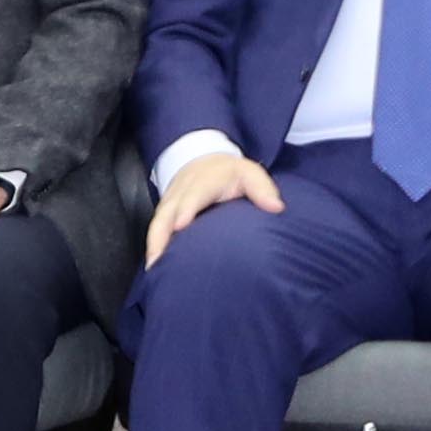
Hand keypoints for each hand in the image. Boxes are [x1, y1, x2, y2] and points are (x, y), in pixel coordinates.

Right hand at [145, 147, 282, 255]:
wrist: (206, 161)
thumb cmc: (230, 174)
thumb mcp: (250, 173)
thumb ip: (262, 189)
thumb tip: (276, 207)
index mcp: (204, 181)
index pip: (194, 195)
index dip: (186, 209)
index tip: (180, 225)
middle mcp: (182, 192)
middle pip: (166, 212)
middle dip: (160, 234)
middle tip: (158, 259)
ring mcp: (170, 202)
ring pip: (157, 223)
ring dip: (154, 245)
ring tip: (154, 269)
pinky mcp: (164, 212)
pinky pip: (156, 229)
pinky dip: (154, 246)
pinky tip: (156, 267)